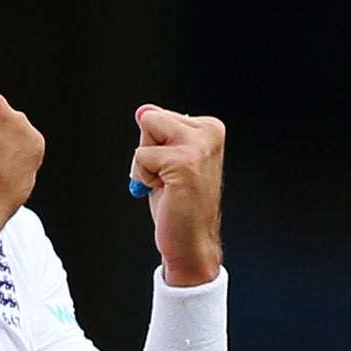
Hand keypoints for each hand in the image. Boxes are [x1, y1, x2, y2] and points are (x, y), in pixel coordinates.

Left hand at [131, 105, 224, 285]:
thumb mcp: (165, 159)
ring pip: (146, 132)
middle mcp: (209, 131)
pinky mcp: (185, 161)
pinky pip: (141, 157)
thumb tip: (143, 111)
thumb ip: (157, 133)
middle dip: (147, 150)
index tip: (170, 169)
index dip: (153, 146)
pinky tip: (166, 191)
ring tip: (166, 184)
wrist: (191, 240)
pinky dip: (144, 177)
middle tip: (167, 178)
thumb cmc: (178, 203)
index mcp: (208, 127)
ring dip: (145, 164)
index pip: (155, 116)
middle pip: (149, 118)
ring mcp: (199, 145)